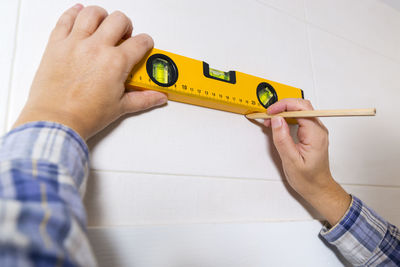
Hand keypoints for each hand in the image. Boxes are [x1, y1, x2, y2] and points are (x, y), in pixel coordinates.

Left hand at [13, 4, 166, 139]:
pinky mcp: (56, 44)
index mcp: (116, 62)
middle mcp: (97, 48)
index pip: (140, 42)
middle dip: (126, 26)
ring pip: (92, 13)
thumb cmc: (84, 116)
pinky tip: (80, 15)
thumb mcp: (120, 107)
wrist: (56, 121)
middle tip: (124, 37)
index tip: (143, 46)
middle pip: (119, 20)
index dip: (146, 43)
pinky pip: (65, 19)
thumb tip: (158, 97)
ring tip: (103, 26)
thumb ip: (143, 99)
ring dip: (102, 16)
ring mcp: (75, 43)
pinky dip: (74, 13)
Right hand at [264, 99, 350, 225]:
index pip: (301, 108)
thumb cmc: (308, 179)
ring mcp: (315, 130)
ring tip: (270, 120)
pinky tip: (277, 124)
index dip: (283, 106)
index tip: (270, 112)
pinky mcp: (311, 133)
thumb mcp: (291, 161)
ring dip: (284, 112)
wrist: (318, 188)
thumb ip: (282, 139)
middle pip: (301, 106)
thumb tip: (277, 120)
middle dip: (283, 106)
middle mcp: (318, 130)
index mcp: (315, 134)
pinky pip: (299, 118)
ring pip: (300, 111)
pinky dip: (287, 118)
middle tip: (268, 114)